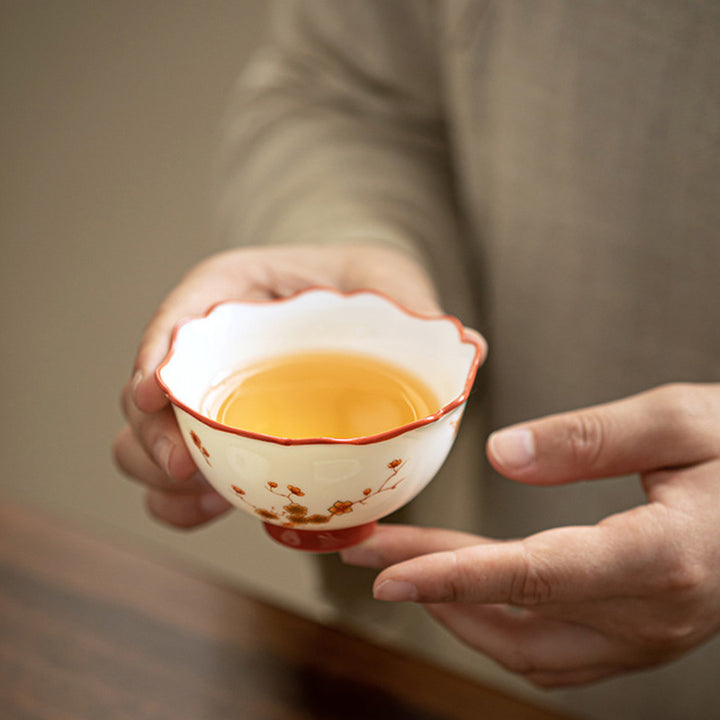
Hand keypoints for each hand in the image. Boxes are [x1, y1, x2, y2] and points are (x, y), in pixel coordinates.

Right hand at [113, 243, 441, 527]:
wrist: (357, 315)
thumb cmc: (365, 289)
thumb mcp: (389, 282)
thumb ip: (417, 308)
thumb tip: (473, 349)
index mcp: (235, 292)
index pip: (180, 314)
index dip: (154, 353)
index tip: (150, 393)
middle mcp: (211, 346)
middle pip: (147, 388)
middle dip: (149, 434)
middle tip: (183, 468)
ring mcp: (212, 396)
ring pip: (148, 439)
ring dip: (158, 476)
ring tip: (198, 502)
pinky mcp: (222, 437)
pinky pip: (181, 476)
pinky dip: (183, 502)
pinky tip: (209, 515)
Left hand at [341, 383, 719, 687]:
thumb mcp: (680, 420)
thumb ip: (591, 438)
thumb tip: (503, 456)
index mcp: (661, 556)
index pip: (533, 576)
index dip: (451, 578)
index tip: (385, 573)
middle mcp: (653, 615)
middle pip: (513, 613)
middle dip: (432, 585)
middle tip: (369, 553)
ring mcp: (651, 637)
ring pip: (529, 653)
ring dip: (461, 614)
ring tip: (408, 569)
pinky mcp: (646, 636)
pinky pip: (557, 657)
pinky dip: (501, 629)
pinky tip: (475, 597)